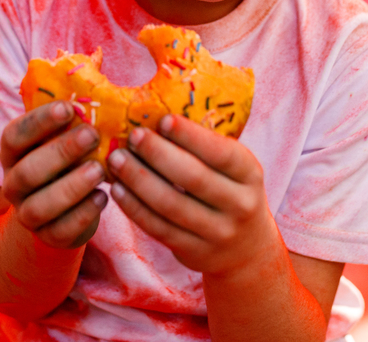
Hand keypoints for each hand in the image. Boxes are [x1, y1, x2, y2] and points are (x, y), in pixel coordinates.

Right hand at [0, 101, 108, 247]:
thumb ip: (72, 114)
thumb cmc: (66, 160)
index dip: (38, 121)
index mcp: (12, 153)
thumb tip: (98, 70)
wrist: (61, 211)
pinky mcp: (48, 236)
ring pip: (41, 205)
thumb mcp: (62, 137)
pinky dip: (83, 214)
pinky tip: (103, 197)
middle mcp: (12, 183)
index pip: (14, 135)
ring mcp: (27, 213)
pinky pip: (61, 230)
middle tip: (92, 135)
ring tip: (99, 169)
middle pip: (28, 171)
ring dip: (72, 186)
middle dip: (61, 152)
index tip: (68, 108)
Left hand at [107, 114, 279, 274]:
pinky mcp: (195, 253)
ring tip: (117, 160)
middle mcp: (240, 205)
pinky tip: (118, 190)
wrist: (248, 249)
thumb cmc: (230, 192)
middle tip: (132, 136)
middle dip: (158, 154)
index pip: (221, 152)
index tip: (162, 120)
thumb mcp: (235, 170)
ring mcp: (218, 233)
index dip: (191, 136)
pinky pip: (159, 228)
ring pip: (171, 205)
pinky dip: (135, 208)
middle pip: (193, 178)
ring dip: (139, 180)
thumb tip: (156, 115)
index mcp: (250, 174)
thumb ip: (206, 148)